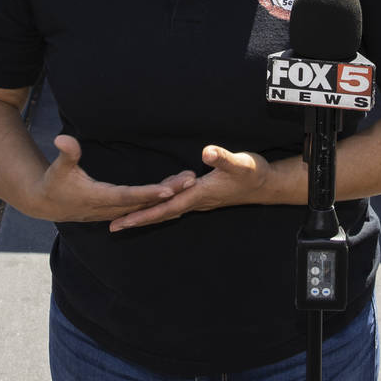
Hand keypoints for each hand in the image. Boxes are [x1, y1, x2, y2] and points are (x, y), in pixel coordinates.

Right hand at [27, 134, 195, 222]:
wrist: (48, 204)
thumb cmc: (53, 183)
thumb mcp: (58, 169)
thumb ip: (66, 154)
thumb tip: (63, 139)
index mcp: (100, 198)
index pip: (129, 196)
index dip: (149, 193)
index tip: (169, 190)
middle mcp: (111, 207)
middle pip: (145, 201)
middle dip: (169, 192)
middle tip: (191, 181)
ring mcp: (115, 211)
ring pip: (147, 205)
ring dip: (168, 194)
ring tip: (189, 181)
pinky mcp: (117, 210)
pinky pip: (143, 206)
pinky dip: (159, 199)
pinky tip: (174, 190)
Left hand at [108, 144, 271, 231]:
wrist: (267, 185)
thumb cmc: (253, 173)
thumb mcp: (240, 163)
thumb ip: (222, 158)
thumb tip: (206, 153)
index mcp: (198, 195)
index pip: (165, 208)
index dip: (142, 215)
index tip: (122, 222)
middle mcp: (196, 202)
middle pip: (161, 215)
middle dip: (137, 221)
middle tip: (113, 227)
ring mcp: (199, 202)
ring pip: (167, 212)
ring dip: (147, 216)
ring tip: (126, 219)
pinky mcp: (202, 197)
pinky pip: (174, 207)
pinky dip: (160, 210)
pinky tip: (154, 208)